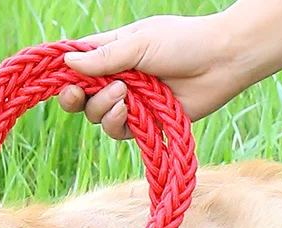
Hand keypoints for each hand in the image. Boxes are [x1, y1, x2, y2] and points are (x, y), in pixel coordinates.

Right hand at [58, 13, 246, 133]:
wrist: (222, 62)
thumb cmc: (184, 42)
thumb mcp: (140, 42)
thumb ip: (104, 57)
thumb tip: (67, 63)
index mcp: (111, 52)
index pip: (76, 65)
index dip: (63, 74)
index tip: (59, 79)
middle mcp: (116, 78)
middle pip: (80, 97)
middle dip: (75, 98)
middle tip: (79, 93)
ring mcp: (129, 103)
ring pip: (96, 116)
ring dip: (103, 107)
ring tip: (124, 94)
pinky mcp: (143, 124)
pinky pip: (116, 131)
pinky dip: (117, 122)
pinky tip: (129, 111)